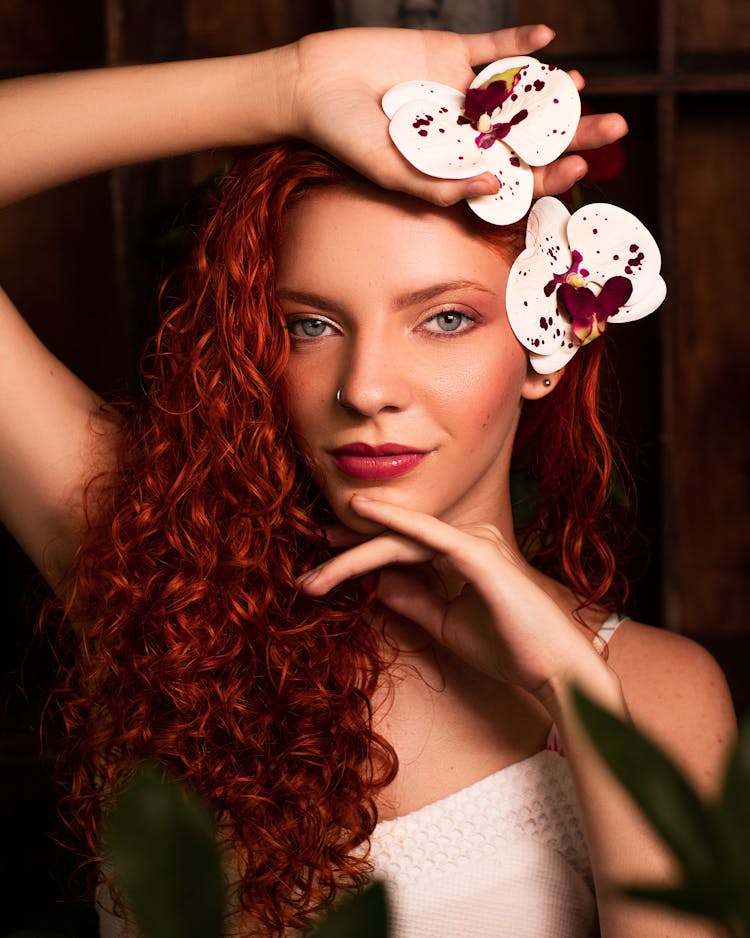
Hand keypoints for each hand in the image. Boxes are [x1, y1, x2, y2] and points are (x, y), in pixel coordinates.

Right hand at [286, 25, 627, 206]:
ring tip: (580, 85)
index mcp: (458, 166)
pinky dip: (517, 43)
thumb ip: (439, 184)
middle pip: (530, 134)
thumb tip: (493, 187)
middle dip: (573, 131)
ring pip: (518, 90)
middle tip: (616, 126)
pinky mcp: (449, 53)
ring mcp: (462, 91)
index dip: (549, 173)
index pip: (515, 175)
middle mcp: (467, 132)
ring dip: (551, 88)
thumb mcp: (391, 172)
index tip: (580, 167)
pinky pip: (492, 47)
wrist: (312, 86)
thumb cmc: (344, 139)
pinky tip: (546, 41)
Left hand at [298, 495, 605, 700]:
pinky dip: (394, 524)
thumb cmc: (506, 647)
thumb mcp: (444, 623)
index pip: (399, 547)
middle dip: (347, 553)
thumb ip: (411, 598)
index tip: (323, 559)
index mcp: (458, 554)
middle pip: (393, 542)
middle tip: (307, 570)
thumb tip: (375, 583)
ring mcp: (473, 543)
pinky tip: (362, 512)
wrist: (551, 669)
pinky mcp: (478, 554)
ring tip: (316, 578)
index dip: (359, 551)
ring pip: (400, 542)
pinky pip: (428, 536)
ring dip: (354, 557)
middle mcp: (465, 539)